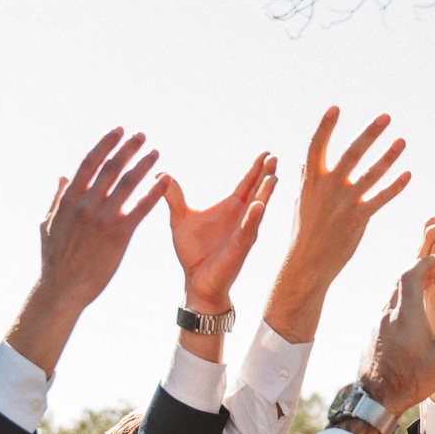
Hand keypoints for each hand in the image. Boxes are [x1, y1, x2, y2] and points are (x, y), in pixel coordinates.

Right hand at [10, 130, 165, 368]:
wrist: (61, 289)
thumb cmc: (54, 260)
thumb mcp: (49, 224)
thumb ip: (57, 199)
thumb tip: (62, 176)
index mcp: (69, 199)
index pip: (89, 162)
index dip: (105, 144)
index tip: (118, 130)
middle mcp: (86, 204)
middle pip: (111, 167)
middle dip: (128, 148)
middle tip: (142, 135)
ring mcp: (102, 218)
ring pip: (128, 183)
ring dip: (144, 164)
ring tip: (156, 152)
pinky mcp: (118, 235)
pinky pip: (141, 208)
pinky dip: (154, 192)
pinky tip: (165, 180)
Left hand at [167, 151, 275, 314]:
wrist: (196, 280)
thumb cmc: (193, 251)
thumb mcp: (180, 219)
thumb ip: (174, 198)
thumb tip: (161, 176)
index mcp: (230, 208)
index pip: (246, 184)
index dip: (255, 169)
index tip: (265, 153)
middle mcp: (241, 217)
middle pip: (256, 191)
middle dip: (265, 174)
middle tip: (274, 157)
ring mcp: (243, 232)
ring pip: (257, 209)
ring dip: (265, 193)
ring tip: (272, 177)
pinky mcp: (238, 248)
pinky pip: (247, 231)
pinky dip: (253, 218)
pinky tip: (258, 205)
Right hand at [263, 109, 411, 344]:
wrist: (307, 265)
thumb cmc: (304, 232)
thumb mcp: (301, 202)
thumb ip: (305, 179)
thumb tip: (302, 161)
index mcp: (310, 181)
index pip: (316, 147)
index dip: (325, 127)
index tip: (335, 108)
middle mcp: (326, 188)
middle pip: (351, 154)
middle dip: (369, 134)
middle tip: (385, 116)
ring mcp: (343, 204)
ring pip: (370, 174)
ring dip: (388, 156)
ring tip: (402, 140)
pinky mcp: (357, 220)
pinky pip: (380, 199)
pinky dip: (395, 186)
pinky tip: (408, 174)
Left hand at [357, 256, 434, 417]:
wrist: (375, 399)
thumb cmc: (411, 380)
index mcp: (407, 315)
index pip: (412, 274)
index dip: (425, 263)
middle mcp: (388, 314)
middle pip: (399, 279)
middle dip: (416, 270)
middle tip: (433, 269)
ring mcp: (377, 323)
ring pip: (391, 293)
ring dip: (406, 285)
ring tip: (423, 288)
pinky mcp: (372, 333)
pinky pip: (385, 308)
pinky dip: (398, 300)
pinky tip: (408, 314)